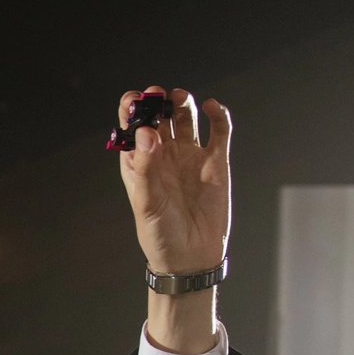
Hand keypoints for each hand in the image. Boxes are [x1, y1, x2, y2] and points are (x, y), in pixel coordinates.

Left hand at [117, 86, 230, 276]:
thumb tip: (146, 132)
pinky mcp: (216, 161)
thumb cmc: (161, 235)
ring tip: (180, 99)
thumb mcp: (147, 203)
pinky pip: (219, 129)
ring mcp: (190, 155)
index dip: (133, 107)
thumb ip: (146, 167)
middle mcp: (165, 153)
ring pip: (186, 115)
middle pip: (160, 114)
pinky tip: (212, 108)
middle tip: (158, 96)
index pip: (134, 125)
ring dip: (182, 101)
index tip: (136, 101)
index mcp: (141, 161)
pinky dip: (217, 113)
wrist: (191, 258)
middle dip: (158, 100)